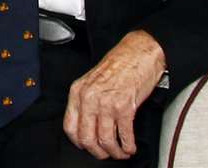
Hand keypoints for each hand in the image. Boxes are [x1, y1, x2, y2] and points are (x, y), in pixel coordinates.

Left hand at [64, 30, 165, 159]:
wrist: (137, 53)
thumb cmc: (118, 65)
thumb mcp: (92, 81)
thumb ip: (86, 101)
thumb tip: (87, 125)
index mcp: (78, 91)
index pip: (70, 127)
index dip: (79, 142)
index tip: (88, 147)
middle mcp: (89, 98)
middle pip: (86, 138)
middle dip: (98, 152)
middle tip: (106, 154)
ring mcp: (106, 103)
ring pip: (105, 140)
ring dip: (115, 152)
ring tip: (121, 153)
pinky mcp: (125, 107)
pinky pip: (124, 135)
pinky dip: (128, 146)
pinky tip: (130, 147)